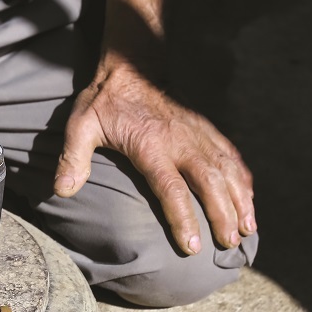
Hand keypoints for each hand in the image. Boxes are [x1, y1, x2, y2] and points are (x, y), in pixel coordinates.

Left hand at [53, 59, 255, 254]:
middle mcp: (181, 141)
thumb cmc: (104, 101)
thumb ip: (72, 158)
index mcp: (151, 145)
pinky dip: (243, 177)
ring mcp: (197, 133)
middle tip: (229, 244)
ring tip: (248, 230)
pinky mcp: (206, 127)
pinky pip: (231, 155)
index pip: (172, 188)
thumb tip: (62, 192)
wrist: (130, 66)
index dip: (183, 218)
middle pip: (209, 183)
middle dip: (223, 215)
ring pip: (227, 170)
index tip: (192, 246)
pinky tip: (249, 199)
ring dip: (240, 200)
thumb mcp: (80, 125)